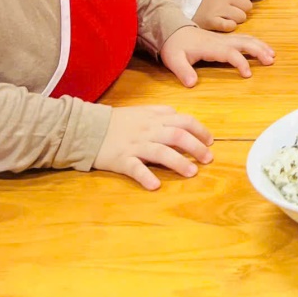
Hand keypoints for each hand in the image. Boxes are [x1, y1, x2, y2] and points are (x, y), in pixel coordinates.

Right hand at [94, 105, 214, 190]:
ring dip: (179, 162)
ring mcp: (134, 145)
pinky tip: (156, 185)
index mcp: (155, 119)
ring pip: (161, 152)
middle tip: (208, 159)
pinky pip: (135, 168)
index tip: (211, 141)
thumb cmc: (116, 121)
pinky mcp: (121, 160)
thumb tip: (178, 114)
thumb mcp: (140, 111)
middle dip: (196, 147)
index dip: (200, 130)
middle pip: (177, 136)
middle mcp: (148, 131)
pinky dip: (146, 176)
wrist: (86, 128)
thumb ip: (160, 112)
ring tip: (192, 173)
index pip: (184, 121)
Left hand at [159, 25, 275, 87]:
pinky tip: (262, 48)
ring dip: (260, 46)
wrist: (173, 30)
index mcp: (210, 47)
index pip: (230, 53)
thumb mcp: (174, 60)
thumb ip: (183, 72)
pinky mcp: (224, 39)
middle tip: (271, 60)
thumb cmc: (174, 46)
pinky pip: (243, 39)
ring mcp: (223, 38)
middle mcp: (220, 41)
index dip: (241, 62)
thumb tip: (192, 84)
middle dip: (258, 50)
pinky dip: (255, 42)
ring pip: (246, 39)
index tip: (248, 74)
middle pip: (244, 42)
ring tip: (272, 55)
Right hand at [192, 0, 251, 31]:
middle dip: (242, 10)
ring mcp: (218, 8)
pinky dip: (229, 26)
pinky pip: (230, 26)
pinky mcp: (212, 20)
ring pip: (241, 17)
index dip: (244, 0)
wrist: (184, 1)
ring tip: (225, 18)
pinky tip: (222, 23)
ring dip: (236, 19)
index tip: (235, 3)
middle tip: (232, 12)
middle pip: (248, 6)